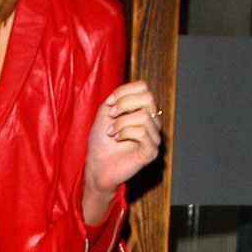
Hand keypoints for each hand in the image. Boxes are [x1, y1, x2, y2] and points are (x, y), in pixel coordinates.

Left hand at [83, 81, 161, 211]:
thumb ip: (117, 99)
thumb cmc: (101, 140)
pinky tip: (117, 140)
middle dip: (124, 104)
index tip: (109, 103)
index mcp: (142, 110)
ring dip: (121, 123)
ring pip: (144, 116)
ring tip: (111, 133)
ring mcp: (154, 136)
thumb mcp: (105, 112)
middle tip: (111, 116)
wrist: (96, 164)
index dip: (124, 91)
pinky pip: (143, 133)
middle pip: (148, 97)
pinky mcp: (152, 151)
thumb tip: (128, 96)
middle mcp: (152, 121)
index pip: (143, 87)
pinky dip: (125, 133)